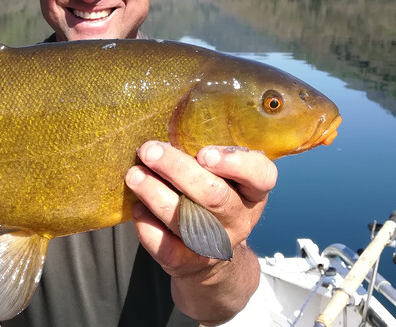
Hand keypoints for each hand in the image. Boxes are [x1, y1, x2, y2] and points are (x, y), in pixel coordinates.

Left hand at [125, 141, 276, 323]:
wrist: (213, 262)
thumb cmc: (213, 202)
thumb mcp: (224, 179)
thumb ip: (208, 157)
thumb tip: (167, 131)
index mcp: (252, 192)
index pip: (261, 176)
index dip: (234, 164)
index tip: (204, 153)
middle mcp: (239, 218)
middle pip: (214, 195)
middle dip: (177, 169)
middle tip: (150, 151)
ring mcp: (215, 244)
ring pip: (185, 219)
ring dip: (155, 193)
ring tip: (135, 175)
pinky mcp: (188, 263)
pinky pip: (165, 246)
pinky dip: (147, 225)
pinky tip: (137, 208)